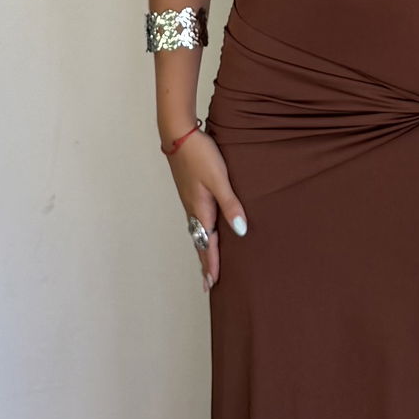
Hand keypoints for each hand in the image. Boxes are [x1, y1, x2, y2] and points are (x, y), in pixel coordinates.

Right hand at [166, 128, 247, 291]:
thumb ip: (231, 205)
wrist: (178, 134)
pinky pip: (197, 220)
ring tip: (206, 262)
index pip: (208, 244)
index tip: (212, 284)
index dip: (211, 264)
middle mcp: (193, 209)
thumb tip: (240, 232)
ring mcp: (190, 200)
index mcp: (201, 209)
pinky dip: (201, 233)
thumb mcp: (219, 179)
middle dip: (205, 262)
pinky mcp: (190, 192)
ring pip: (197, 231)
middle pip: (200, 242)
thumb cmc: (200, 155)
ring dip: (203, 248)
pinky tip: (205, 230)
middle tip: (208, 283)